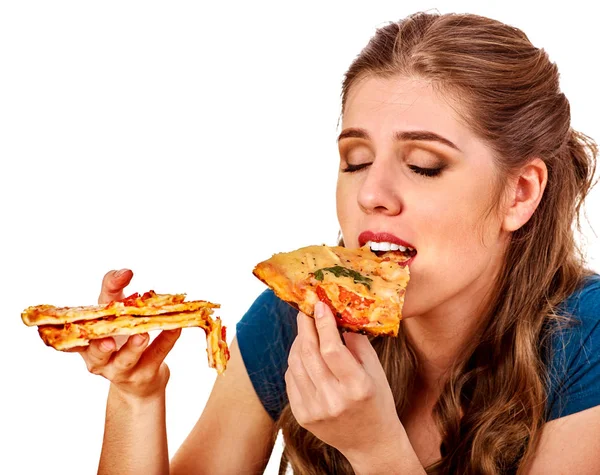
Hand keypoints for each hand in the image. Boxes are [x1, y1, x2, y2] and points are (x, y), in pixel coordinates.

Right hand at [75, 269, 180, 399]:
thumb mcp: (112, 312)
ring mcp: (121, 370)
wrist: (140, 381)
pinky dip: (166, 340)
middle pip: (97, 354)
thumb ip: (112, 290)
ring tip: (142, 334)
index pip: (76, 332)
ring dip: (134, 347)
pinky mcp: (144, 375)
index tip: (86, 310)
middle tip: (110, 340)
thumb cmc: (121, 338)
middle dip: (101, 347)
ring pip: (125, 361)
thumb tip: (124, 272)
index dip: (80, 320)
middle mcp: (98, 360)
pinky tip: (175, 327)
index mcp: (86, 344)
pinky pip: (156, 356)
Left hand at [285, 302, 404, 461]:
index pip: (332, 349)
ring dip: (298, 341)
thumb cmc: (377, 401)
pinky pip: (291, 379)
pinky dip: (296, 362)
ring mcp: (315, 411)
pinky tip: (304, 353)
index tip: (320, 305)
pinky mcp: (302, 417)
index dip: (323, 324)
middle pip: (309, 354)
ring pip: (296, 364)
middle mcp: (333, 401)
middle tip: (305, 309)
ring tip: (306, 329)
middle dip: (305, 326)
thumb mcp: (375, 370)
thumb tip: (338, 314)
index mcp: (357, 388)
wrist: (371, 443)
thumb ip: (356, 342)